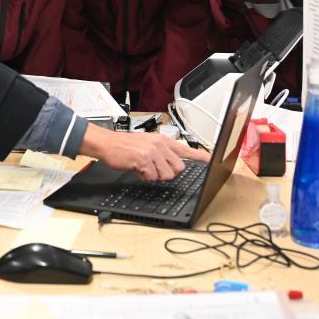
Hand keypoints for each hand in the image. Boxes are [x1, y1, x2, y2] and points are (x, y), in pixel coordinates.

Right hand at [79, 125, 209, 180]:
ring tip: (144, 168)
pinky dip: (144, 177)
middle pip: (178, 168)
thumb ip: (163, 152)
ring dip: (155, 176)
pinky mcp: (144, 160)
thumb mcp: (147, 144)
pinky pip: (152, 177)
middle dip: (168, 173)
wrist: (108, 144)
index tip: (211, 161)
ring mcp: (152, 152)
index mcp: (163, 140)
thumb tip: (175, 165)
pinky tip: (137, 169)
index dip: (200, 157)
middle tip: (154, 169)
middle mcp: (160, 144)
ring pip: (167, 175)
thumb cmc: (126, 145)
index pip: (187, 150)